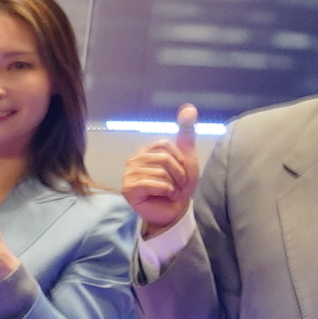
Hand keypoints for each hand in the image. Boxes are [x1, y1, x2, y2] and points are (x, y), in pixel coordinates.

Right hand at [125, 105, 206, 239]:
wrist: (175, 211)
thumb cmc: (179, 185)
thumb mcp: (187, 158)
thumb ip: (186, 132)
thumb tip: (189, 107)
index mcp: (146, 150)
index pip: (166, 146)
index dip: (180, 161)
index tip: (180, 173)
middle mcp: (134, 159)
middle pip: (164, 159)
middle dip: (178, 175)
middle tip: (177, 185)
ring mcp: (129, 174)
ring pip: (160, 172)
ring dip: (173, 185)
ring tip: (170, 192)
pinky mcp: (128, 188)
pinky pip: (152, 183)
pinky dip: (165, 191)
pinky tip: (164, 196)